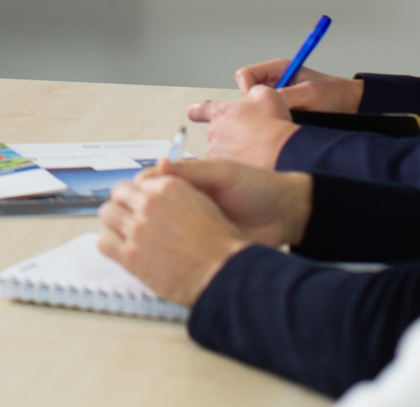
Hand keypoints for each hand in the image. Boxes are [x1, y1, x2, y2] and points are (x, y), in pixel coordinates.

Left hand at [98, 173, 245, 305]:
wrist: (223, 274)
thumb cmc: (220, 243)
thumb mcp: (203, 202)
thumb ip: (178, 189)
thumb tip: (164, 172)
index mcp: (168, 186)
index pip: (139, 182)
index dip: (141, 195)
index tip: (143, 205)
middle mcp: (150, 203)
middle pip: (119, 193)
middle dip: (124, 204)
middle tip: (130, 217)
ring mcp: (138, 229)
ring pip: (107, 214)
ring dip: (114, 222)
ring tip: (124, 233)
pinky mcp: (130, 256)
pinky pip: (104, 242)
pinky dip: (110, 245)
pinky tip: (120, 250)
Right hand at [138, 157, 312, 248]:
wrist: (288, 215)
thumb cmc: (259, 186)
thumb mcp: (224, 173)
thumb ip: (192, 170)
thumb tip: (160, 163)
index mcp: (192, 180)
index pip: (154, 182)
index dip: (141, 191)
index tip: (131, 199)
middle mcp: (191, 200)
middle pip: (155, 207)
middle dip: (142, 214)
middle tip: (132, 223)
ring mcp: (198, 223)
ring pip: (165, 229)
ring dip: (155, 234)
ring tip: (144, 240)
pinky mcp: (207, 243)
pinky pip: (183, 247)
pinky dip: (171, 251)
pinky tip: (164, 256)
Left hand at [186, 85, 299, 167]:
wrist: (281, 154)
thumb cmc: (273, 126)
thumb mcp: (266, 95)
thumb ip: (252, 90)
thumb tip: (251, 91)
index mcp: (221, 112)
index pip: (198, 110)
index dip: (197, 111)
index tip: (195, 113)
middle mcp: (214, 132)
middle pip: (215, 134)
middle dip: (228, 136)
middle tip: (248, 138)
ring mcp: (217, 153)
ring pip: (221, 153)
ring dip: (232, 153)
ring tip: (254, 152)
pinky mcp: (223, 172)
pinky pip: (226, 169)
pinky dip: (237, 167)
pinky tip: (253, 165)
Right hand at [237, 59, 364, 112]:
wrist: (353, 105)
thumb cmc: (335, 93)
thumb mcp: (310, 93)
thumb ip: (286, 96)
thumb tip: (263, 103)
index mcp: (278, 69)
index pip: (245, 75)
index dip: (248, 89)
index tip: (258, 101)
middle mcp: (275, 81)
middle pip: (248, 92)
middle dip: (255, 104)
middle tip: (271, 113)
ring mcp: (279, 96)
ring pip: (257, 106)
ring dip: (266, 114)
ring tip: (283, 119)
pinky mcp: (284, 109)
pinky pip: (269, 115)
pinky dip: (274, 121)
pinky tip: (286, 125)